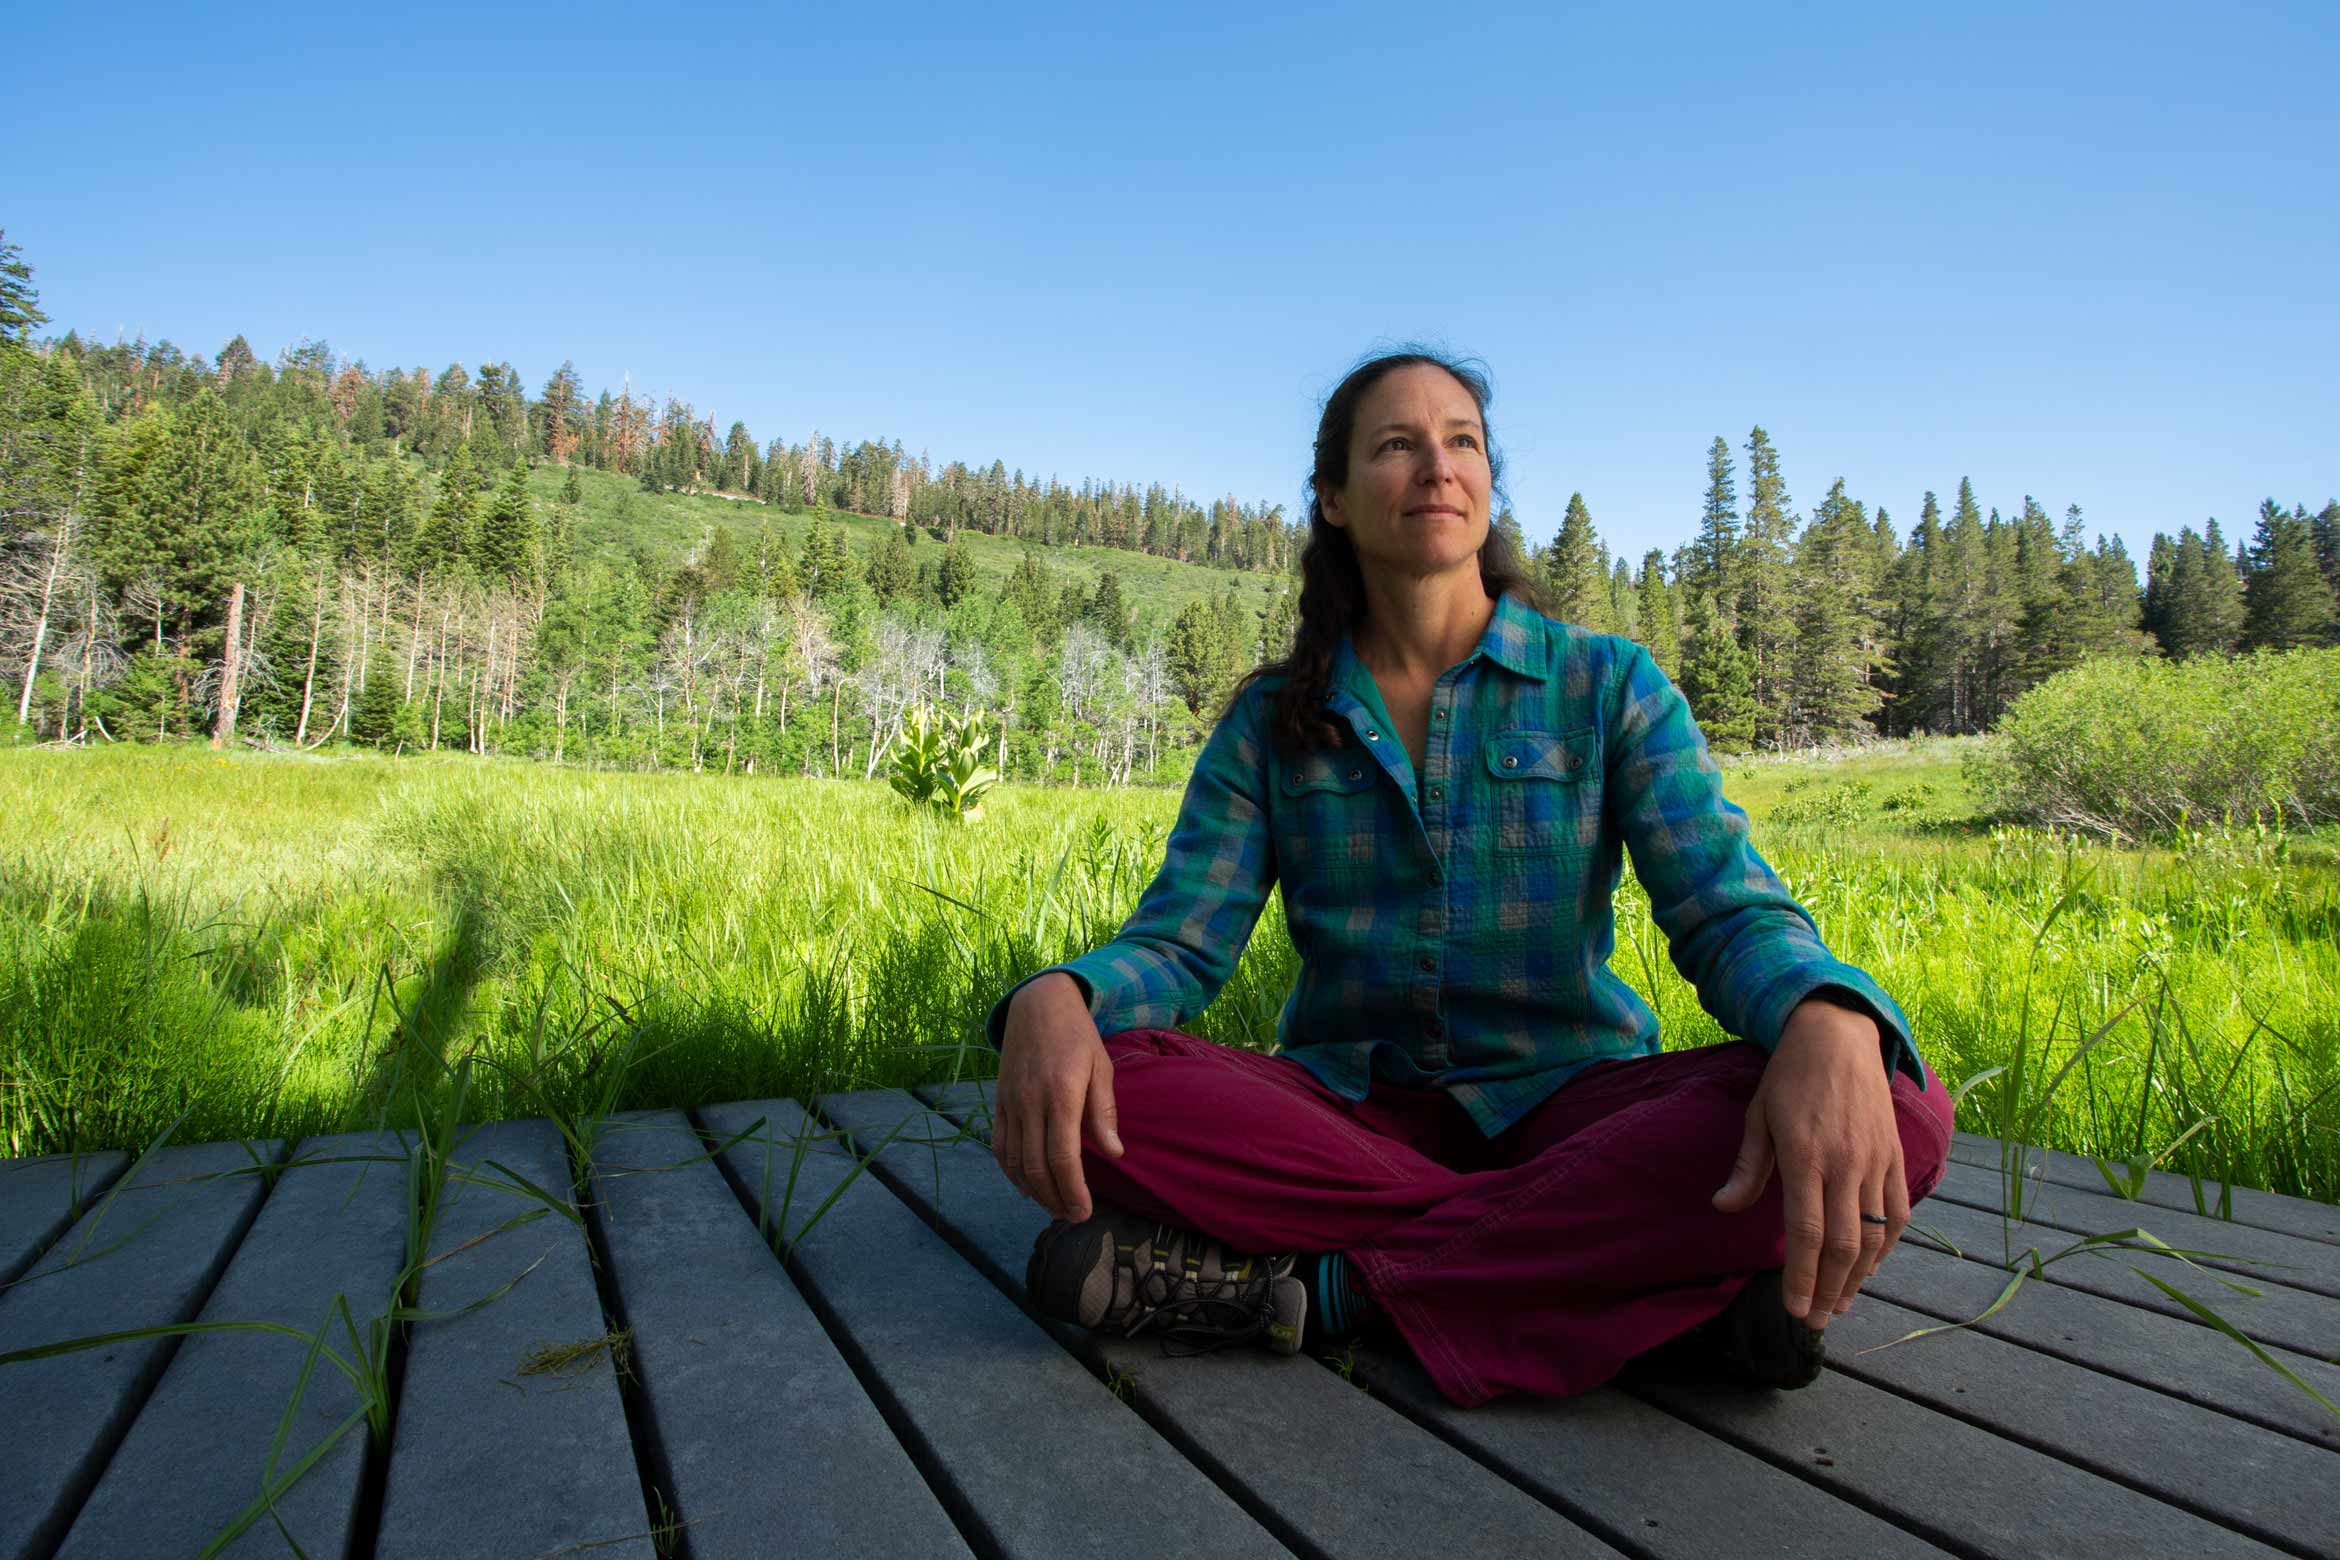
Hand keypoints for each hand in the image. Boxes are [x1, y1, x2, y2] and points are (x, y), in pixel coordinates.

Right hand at [994, 973, 1123, 1221]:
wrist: (1037, 1004)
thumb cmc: (1077, 1036)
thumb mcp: (1100, 1067)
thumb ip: (1103, 1112)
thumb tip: (1114, 1154)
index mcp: (1060, 1095)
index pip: (1063, 1158)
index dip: (1073, 1191)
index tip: (1084, 1212)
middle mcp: (1030, 1103)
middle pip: (1036, 1167)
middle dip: (1054, 1199)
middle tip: (1073, 1216)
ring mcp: (1010, 1103)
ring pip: (1014, 1162)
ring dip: (1033, 1192)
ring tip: (1053, 1207)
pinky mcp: (999, 1101)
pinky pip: (999, 1145)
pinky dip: (1010, 1172)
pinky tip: (1026, 1187)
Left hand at [1710, 999, 1907, 1327]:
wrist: (1839, 1036)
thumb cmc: (1789, 1078)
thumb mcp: (1758, 1117)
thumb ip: (1747, 1169)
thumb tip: (1724, 1208)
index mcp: (1805, 1155)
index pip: (1806, 1232)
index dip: (1801, 1276)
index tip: (1793, 1308)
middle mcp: (1846, 1164)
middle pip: (1844, 1245)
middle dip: (1827, 1290)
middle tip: (1813, 1321)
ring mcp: (1876, 1162)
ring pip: (1874, 1238)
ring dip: (1857, 1279)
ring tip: (1837, 1305)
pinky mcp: (1895, 1158)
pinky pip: (1896, 1215)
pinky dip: (1885, 1249)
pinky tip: (1868, 1269)